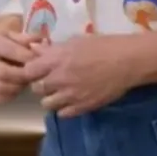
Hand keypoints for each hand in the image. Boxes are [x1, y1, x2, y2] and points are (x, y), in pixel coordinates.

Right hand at [0, 14, 40, 104]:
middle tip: (34, 73)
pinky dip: (9, 95)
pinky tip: (17, 87)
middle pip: (1, 72)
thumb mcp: (17, 29)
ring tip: (26, 80)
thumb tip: (41, 41)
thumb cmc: (8, 36)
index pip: (10, 51)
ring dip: (17, 86)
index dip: (28, 56)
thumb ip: (28, 36)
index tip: (40, 58)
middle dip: (22, 74)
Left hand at [24, 34, 141, 117]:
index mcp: (57, 59)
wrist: (128, 61)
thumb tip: (34, 49)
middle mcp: (60, 79)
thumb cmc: (104, 45)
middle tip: (51, 78)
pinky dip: (64, 107)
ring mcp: (70, 96)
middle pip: (36, 88)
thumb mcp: (77, 41)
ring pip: (47, 104)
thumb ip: (54, 48)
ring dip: (51, 97)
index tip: (38, 69)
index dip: (31, 70)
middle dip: (41, 83)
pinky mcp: (82, 107)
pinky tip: (73, 99)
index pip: (28, 71)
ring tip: (62, 90)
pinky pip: (62, 114)